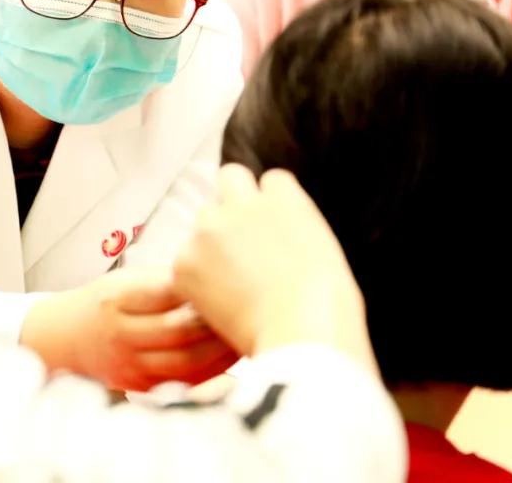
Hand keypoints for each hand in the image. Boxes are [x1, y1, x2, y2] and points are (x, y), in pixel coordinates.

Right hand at [20, 268, 238, 391]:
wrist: (69, 338)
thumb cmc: (107, 301)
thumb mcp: (127, 279)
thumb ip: (165, 280)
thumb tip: (215, 272)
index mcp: (116, 300)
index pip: (165, 295)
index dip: (199, 289)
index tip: (227, 280)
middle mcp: (119, 334)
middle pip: (177, 330)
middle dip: (214, 322)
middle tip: (247, 309)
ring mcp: (129, 364)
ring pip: (184, 362)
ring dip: (219, 350)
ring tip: (243, 333)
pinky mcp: (140, 385)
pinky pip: (184, 382)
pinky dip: (211, 371)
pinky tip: (231, 357)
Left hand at [173, 165, 375, 370]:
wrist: (300, 332)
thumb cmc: (326, 304)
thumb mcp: (322, 248)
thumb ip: (295, 228)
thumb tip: (279, 235)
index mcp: (283, 198)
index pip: (270, 180)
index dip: (269, 204)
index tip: (271, 227)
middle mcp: (243, 203)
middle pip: (230, 179)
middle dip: (233, 201)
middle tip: (239, 239)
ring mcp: (210, 228)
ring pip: (203, 218)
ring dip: (212, 239)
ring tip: (230, 280)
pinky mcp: (186, 261)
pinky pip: (185, 260)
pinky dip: (195, 279)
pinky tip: (216, 303)